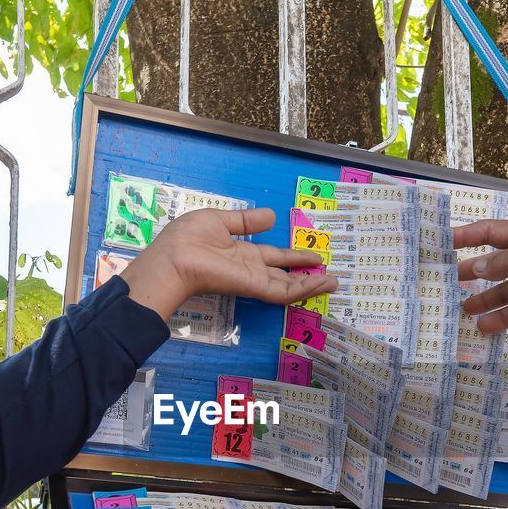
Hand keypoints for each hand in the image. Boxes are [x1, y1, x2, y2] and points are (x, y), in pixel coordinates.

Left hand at [124, 208, 336, 319]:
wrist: (173, 258)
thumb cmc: (189, 237)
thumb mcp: (221, 220)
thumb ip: (247, 220)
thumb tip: (271, 216)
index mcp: (241, 252)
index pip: (272, 256)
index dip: (292, 257)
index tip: (311, 256)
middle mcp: (250, 268)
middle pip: (284, 274)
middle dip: (306, 275)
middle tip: (328, 273)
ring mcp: (253, 280)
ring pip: (289, 286)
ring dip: (312, 284)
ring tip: (334, 282)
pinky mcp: (254, 287)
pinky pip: (284, 292)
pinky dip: (304, 289)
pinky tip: (322, 284)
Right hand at [454, 220, 507, 343]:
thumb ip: (503, 263)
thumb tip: (476, 267)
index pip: (494, 233)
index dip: (469, 236)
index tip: (445, 242)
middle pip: (496, 263)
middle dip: (473, 270)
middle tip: (447, 278)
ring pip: (504, 291)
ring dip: (484, 299)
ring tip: (461, 308)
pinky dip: (500, 318)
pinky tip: (483, 326)